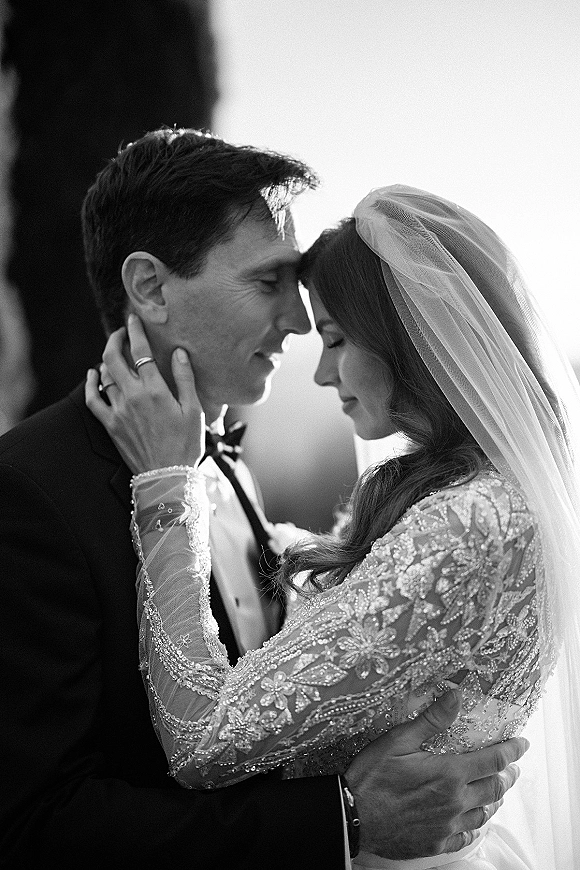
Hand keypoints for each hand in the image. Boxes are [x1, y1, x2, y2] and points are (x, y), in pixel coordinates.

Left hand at [85, 314, 204, 473]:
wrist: (167, 476)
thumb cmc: (186, 444)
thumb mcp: (194, 410)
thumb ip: (185, 379)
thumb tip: (179, 353)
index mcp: (155, 390)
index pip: (140, 352)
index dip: (136, 332)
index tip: (133, 319)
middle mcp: (132, 397)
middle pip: (115, 358)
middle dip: (115, 339)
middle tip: (121, 332)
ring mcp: (118, 411)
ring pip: (105, 375)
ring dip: (108, 360)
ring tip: (115, 353)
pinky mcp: (110, 424)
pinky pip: (92, 399)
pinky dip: (90, 384)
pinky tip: (93, 374)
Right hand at [344, 690, 527, 858]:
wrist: (353, 817)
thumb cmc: (372, 776)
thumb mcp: (398, 740)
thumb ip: (431, 720)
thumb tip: (455, 696)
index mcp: (449, 774)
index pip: (492, 760)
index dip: (511, 751)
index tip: (521, 744)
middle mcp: (455, 802)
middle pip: (494, 788)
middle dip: (507, 775)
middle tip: (512, 767)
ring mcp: (447, 826)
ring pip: (483, 813)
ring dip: (494, 800)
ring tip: (496, 791)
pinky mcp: (435, 843)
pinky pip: (465, 837)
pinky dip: (472, 826)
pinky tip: (469, 821)